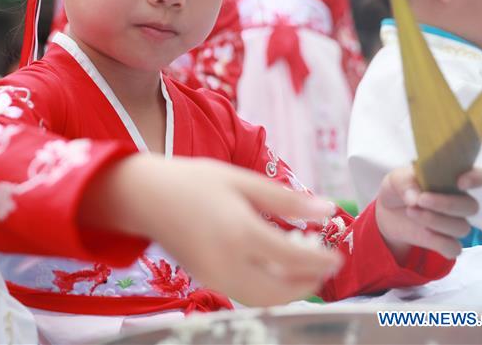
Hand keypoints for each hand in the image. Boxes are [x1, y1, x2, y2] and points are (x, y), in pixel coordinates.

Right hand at [81, 154, 342, 306]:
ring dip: (290, 291)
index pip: (294, 258)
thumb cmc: (192, 181)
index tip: (337, 255)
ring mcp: (214, 276)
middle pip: (282, 290)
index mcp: (240, 232)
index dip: (321, 260)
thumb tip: (327, 210)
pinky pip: (246, 295)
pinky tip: (274, 269)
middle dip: (310, 283)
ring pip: (264, 299)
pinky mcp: (206, 281)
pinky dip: (268, 290)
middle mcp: (228, 262)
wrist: (144, 196)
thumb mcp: (241, 180)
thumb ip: (286, 200)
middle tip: (325, 267)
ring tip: (303, 270)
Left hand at [376, 166, 481, 260]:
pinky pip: (454, 248)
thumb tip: (415, 199)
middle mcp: (459, 201)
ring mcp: (453, 223)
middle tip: (421, 200)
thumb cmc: (400, 188)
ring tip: (411, 211)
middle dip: (447, 204)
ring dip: (435, 220)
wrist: (387, 211)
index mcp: (453, 180)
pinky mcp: (444, 241)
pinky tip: (423, 232)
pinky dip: (439, 242)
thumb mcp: (396, 178)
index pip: (479, 177)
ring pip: (462, 228)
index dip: (476, 179)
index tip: (459, 182)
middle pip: (471, 206)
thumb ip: (406, 183)